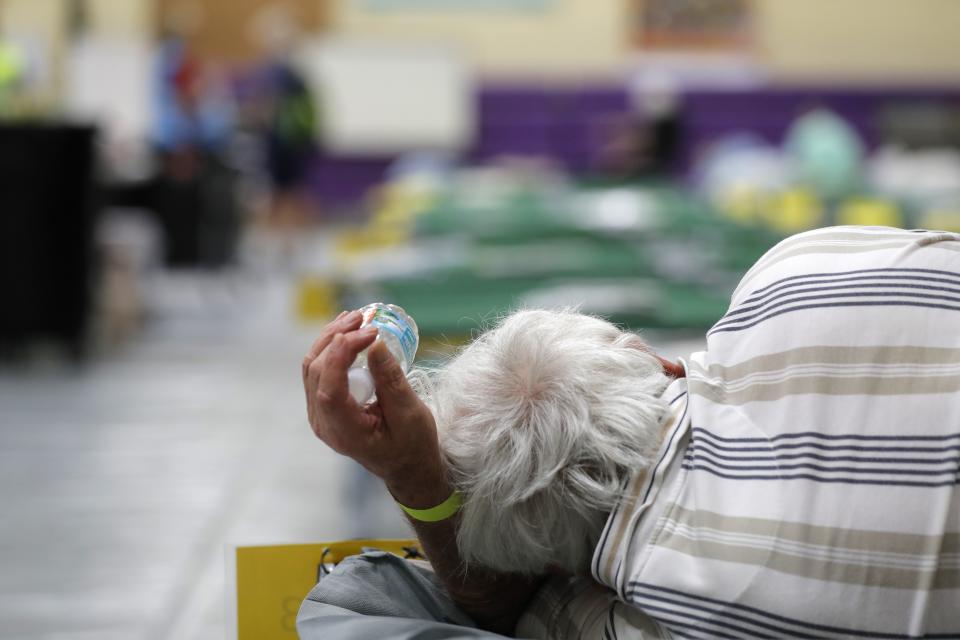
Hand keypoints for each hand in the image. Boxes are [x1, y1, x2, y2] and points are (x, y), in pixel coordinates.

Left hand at [302, 310, 445, 501]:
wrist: (406, 466)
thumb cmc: (413, 446)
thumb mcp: (410, 414)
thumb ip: (391, 381)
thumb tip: (375, 344)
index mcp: (345, 432)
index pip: (330, 390)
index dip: (340, 356)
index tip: (364, 332)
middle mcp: (324, 424)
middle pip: (317, 372)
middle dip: (338, 339)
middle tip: (365, 319)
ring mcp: (319, 414)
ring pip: (313, 367)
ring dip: (332, 338)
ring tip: (356, 318)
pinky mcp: (324, 405)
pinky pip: (319, 371)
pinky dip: (332, 348)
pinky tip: (347, 332)